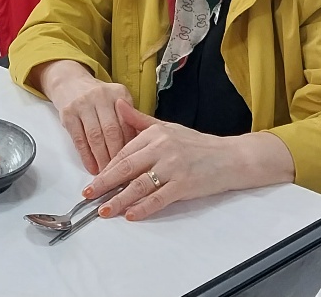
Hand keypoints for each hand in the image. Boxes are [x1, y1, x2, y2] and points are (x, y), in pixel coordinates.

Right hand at [41, 61, 136, 173]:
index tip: (133, 165)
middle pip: (112, 131)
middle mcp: (101, 96)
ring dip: (101, 159)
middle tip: (120, 174)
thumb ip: (129, 121)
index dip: (130, 147)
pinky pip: (78, 139)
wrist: (70, 82)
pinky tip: (91, 167)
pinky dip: (86, 156)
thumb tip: (136, 152)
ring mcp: (83, 103)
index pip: (128, 124)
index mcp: (119, 93)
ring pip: (95, 137)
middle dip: (116, 156)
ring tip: (106, 174)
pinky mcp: (68, 112)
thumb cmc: (98, 98)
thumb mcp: (117, 101)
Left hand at [84, 100, 294, 221]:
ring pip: (139, 186)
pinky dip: (144, 208)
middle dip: (104, 183)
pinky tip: (131, 215)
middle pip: (126, 168)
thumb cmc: (198, 144)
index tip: (93, 179)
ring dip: (119, 200)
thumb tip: (117, 105)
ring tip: (104, 210)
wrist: (231, 157)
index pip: (124, 152)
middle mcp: (162, 148)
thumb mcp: (167, 127)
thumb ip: (139, 120)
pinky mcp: (184, 185)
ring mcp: (173, 167)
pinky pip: (159, 198)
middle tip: (88, 194)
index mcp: (155, 133)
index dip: (106, 167)